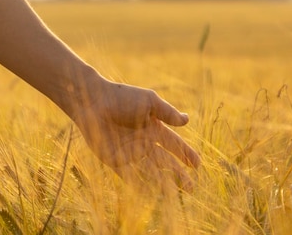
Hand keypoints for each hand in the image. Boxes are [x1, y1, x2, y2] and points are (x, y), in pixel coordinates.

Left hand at [68, 76, 200, 191]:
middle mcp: (145, 142)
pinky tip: (151, 196)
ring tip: (175, 195)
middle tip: (191, 188)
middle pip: (166, 162)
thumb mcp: (149, 101)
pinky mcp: (116, 161)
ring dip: (163, 184)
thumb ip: (167, 112)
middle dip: (179, 174)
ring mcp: (131, 153)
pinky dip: (141, 186)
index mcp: (154, 128)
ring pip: (151, 172)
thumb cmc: (122, 97)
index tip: (197, 165)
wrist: (94, 102)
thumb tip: (187, 120)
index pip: (174, 144)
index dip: (186, 154)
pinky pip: (131, 176)